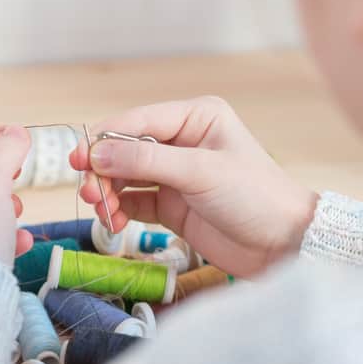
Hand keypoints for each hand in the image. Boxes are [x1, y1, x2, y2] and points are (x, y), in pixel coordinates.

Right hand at [70, 97, 317, 276]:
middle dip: (103, 171)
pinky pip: (132, 202)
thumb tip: (96, 154)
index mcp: (195, 117)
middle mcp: (182, 141)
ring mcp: (175, 175)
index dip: (104, 139)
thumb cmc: (256, 197)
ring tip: (103, 212)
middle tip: (90, 193)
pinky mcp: (171, 206)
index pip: (136, 122)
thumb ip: (145, 162)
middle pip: (124, 150)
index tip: (78, 160)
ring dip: (107, 193)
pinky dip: (118, 211)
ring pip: (124, 177)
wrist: (284, 246)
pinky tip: (114, 222)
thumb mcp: (200, 172)